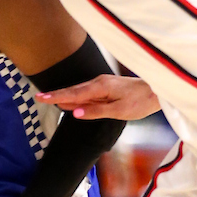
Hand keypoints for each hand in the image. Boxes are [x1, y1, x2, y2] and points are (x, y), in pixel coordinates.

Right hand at [37, 74, 160, 119]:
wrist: (157, 91)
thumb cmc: (141, 102)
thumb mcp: (119, 111)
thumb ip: (96, 111)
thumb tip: (75, 113)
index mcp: (100, 87)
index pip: (73, 94)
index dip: (56, 96)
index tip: (41, 98)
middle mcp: (99, 83)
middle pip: (73, 91)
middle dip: (56, 95)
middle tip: (38, 98)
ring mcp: (103, 85)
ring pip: (80, 92)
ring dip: (65, 96)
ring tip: (48, 99)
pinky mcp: (107, 88)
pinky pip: (87, 94)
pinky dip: (76, 97)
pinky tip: (69, 102)